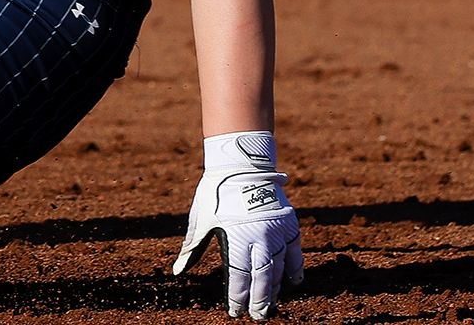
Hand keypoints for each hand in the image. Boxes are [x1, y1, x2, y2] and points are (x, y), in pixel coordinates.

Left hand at [173, 134, 301, 319]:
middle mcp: (258, 237)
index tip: (235, 312)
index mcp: (235, 237)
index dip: (237, 297)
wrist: (241, 164)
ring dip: (275, 289)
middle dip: (259, 300)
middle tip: (257, 316)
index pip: (238, 277)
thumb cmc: (216, 193)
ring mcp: (275, 231)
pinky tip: (293, 283)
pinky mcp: (288, 224)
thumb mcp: (201, 219)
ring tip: (270, 305)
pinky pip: (295, 252)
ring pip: (279, 269)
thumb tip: (178, 271)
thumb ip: (193, 248)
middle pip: (261, 278)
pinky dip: (295, 269)